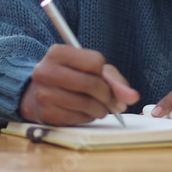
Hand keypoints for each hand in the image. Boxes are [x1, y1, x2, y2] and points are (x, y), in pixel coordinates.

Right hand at [19, 45, 139, 124]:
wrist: (39, 94)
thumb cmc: (72, 78)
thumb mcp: (93, 72)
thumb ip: (115, 81)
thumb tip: (133, 97)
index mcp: (58, 52)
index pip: (94, 62)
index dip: (105, 75)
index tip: (106, 82)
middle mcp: (46, 70)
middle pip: (90, 83)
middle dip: (107, 96)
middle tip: (112, 103)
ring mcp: (43, 93)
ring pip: (84, 103)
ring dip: (100, 110)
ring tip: (100, 109)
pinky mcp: (45, 113)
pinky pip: (76, 118)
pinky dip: (87, 118)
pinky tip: (86, 113)